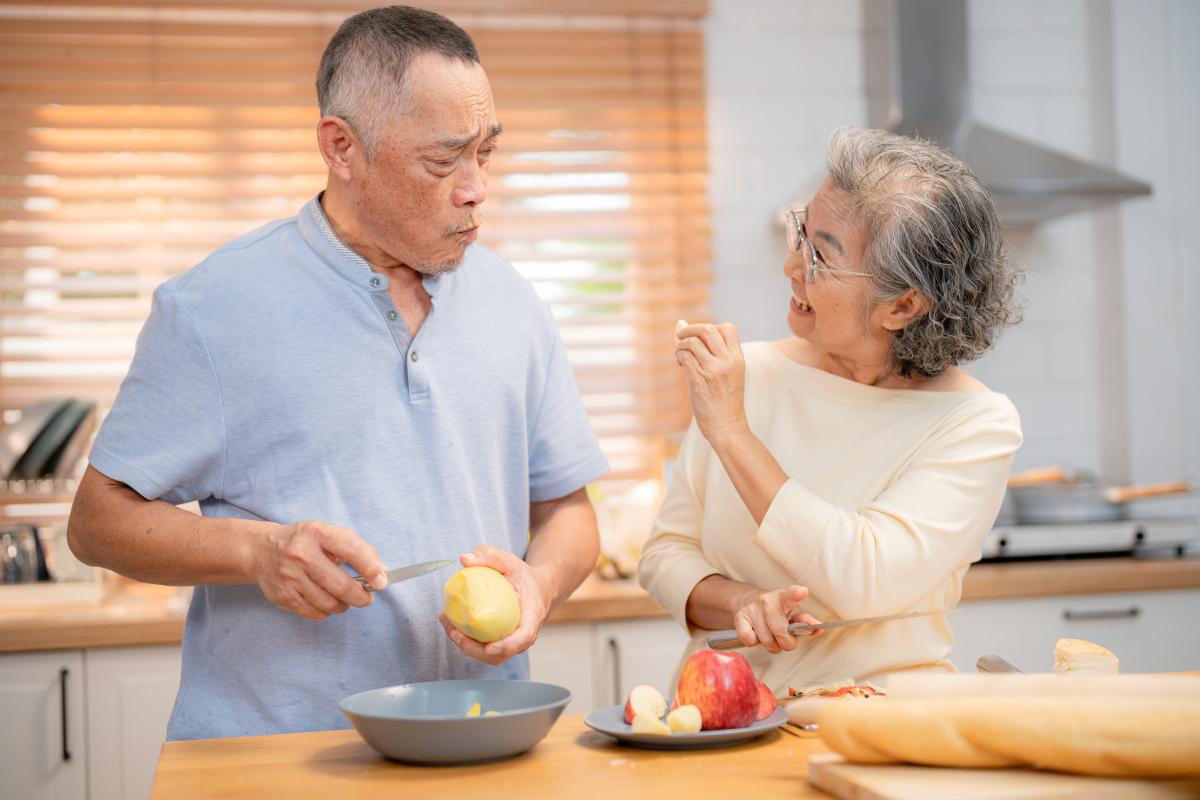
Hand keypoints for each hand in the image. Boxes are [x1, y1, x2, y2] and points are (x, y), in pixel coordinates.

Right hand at [251, 520, 385, 619]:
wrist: (261, 550)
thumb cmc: (303, 542)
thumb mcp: (329, 534)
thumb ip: (358, 549)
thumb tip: (382, 572)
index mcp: (318, 533)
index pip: (352, 550)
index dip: (371, 568)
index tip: (382, 581)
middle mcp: (302, 554)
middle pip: (340, 585)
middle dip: (361, 596)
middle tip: (367, 598)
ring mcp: (290, 576)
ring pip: (328, 603)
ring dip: (344, 605)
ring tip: (346, 599)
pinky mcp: (283, 595)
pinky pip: (314, 612)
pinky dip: (327, 612)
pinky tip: (327, 602)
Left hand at [438, 544, 549, 665]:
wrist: (535, 589)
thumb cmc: (523, 576)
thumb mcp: (509, 560)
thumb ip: (488, 555)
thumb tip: (464, 560)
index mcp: (532, 615)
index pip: (524, 636)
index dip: (508, 645)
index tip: (490, 647)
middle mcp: (524, 634)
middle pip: (503, 653)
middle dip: (476, 650)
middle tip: (455, 633)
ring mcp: (513, 642)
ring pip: (491, 656)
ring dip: (468, 647)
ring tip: (449, 627)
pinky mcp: (501, 642)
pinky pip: (485, 649)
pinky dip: (467, 642)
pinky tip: (451, 625)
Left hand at [675, 322, 748, 443]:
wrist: (727, 426)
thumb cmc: (726, 402)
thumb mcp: (732, 375)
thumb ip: (718, 356)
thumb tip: (694, 336)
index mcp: (738, 359)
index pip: (728, 328)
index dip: (712, 327)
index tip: (702, 337)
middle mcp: (727, 362)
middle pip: (707, 330)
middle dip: (690, 328)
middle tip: (681, 335)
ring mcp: (713, 371)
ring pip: (692, 342)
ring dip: (681, 345)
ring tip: (679, 355)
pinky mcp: (698, 380)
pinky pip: (685, 357)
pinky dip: (679, 356)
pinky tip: (680, 364)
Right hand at [732, 584, 823, 653]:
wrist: (747, 600)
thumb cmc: (775, 610)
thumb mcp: (791, 611)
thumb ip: (805, 621)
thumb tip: (819, 627)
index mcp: (783, 598)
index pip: (791, 595)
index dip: (797, 594)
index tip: (803, 591)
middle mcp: (767, 601)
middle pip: (779, 631)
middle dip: (786, 644)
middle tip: (787, 642)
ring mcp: (752, 608)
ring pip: (766, 640)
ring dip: (772, 646)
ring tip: (772, 639)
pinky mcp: (739, 617)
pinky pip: (750, 640)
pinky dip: (754, 643)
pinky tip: (756, 635)